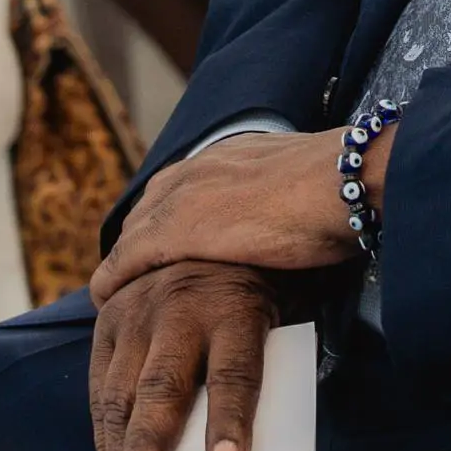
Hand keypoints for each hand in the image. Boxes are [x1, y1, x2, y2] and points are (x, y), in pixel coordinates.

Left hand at [87, 127, 372, 309]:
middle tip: (129, 271)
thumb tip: (306, 218)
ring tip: (114, 289)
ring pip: (135, 231)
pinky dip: (115, 277)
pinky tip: (106, 296)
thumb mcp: (310, 184)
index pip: (183, 183)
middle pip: (150, 205)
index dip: (167, 213)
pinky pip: (129, 258)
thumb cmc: (344, 188)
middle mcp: (201, 166)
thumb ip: (292, 196)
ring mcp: (186, 196)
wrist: (343, 182)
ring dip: (123, 261)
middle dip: (137, 236)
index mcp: (233, 153)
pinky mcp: (178, 230)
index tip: (162, 239)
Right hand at [87, 258, 279, 450]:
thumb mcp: (276, 312)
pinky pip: (100, 389)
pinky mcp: (108, 321)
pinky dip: (106, 442)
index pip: (234, 369)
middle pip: (163, 386)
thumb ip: (265, 366)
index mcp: (235, 306)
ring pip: (120, 392)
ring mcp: (137, 312)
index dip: (231, 419)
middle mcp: (180, 307)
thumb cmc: (259, 290)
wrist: (209, 228)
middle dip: (148, 445)